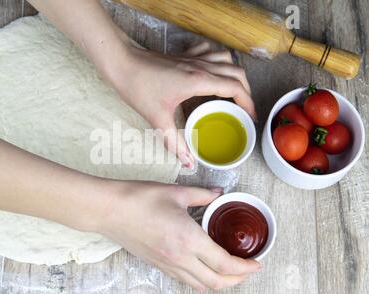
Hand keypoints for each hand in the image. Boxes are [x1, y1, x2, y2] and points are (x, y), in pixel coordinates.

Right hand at [95, 181, 260, 290]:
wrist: (110, 210)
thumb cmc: (139, 199)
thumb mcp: (176, 192)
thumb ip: (202, 194)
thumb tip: (218, 192)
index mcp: (189, 240)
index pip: (225, 264)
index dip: (245, 268)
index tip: (256, 263)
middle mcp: (180, 258)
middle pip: (217, 282)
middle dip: (237, 280)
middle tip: (247, 270)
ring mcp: (167, 265)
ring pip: (201, 285)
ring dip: (219, 282)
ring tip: (228, 272)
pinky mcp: (157, 265)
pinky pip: (185, 280)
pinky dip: (200, 279)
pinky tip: (203, 267)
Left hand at [111, 41, 255, 167]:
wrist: (122, 62)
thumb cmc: (138, 87)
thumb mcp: (158, 119)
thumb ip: (175, 143)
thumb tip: (189, 162)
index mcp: (198, 81)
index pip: (235, 88)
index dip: (248, 103)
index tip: (250, 117)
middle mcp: (200, 66)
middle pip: (237, 73)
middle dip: (246, 91)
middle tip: (244, 109)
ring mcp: (193, 58)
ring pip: (226, 60)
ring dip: (234, 74)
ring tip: (232, 92)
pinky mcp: (183, 55)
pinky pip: (210, 52)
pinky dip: (218, 61)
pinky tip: (212, 71)